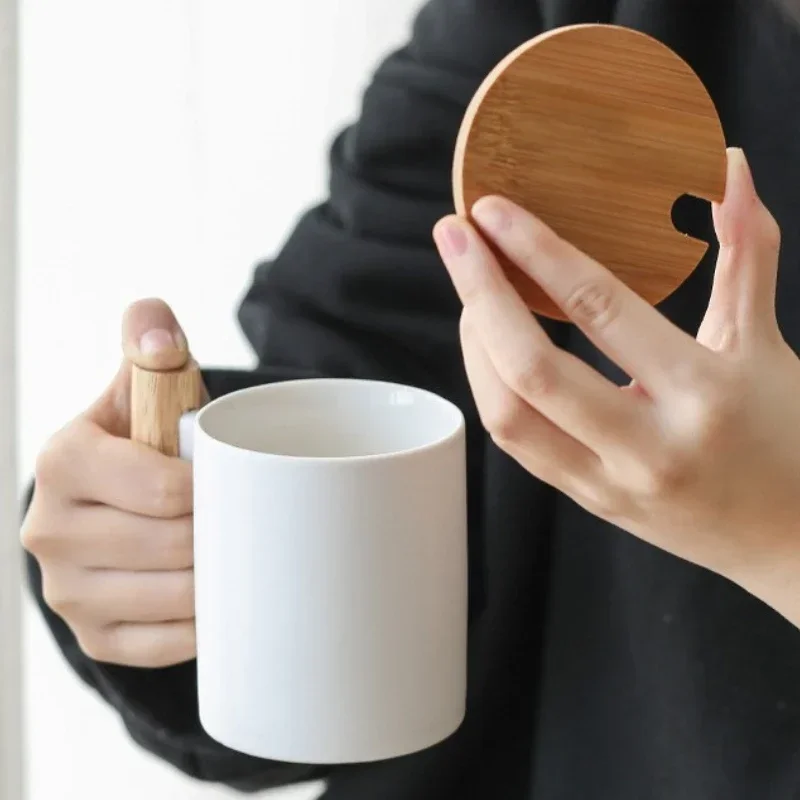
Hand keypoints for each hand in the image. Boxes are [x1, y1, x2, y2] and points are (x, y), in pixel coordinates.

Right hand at [21, 299, 205, 666]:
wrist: (119, 499)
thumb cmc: (146, 439)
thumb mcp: (146, 387)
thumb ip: (151, 345)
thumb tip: (158, 329)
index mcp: (63, 461)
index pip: (163, 489)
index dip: (217, 490)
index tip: (240, 482)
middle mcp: (49, 529)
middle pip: (172, 546)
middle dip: (221, 532)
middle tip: (251, 518)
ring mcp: (66, 591)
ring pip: (172, 599)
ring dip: (218, 579)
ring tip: (241, 553)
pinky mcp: (91, 636)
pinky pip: (163, 645)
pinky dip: (202, 625)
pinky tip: (218, 598)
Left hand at [434, 148, 799, 623]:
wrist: (791, 541)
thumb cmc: (787, 436)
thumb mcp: (763, 342)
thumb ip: (745, 252)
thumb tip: (728, 166)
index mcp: (700, 393)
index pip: (599, 310)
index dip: (537, 252)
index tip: (492, 211)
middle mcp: (646, 446)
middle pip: (529, 369)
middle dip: (479, 293)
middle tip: (455, 237)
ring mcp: (608, 483)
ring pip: (508, 415)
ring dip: (474, 345)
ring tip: (472, 292)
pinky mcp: (587, 501)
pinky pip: (518, 443)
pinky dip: (493, 387)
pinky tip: (491, 349)